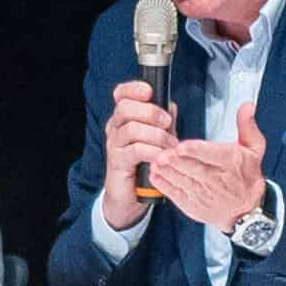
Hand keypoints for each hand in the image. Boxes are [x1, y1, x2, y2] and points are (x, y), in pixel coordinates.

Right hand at [99, 80, 173, 225]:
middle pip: (125, 108)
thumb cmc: (144, 164)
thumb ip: (163, 122)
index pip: (121, 94)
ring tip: (170, 144)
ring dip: (156, 134)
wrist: (129, 197)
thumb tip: (171, 106)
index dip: (133, 88)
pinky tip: (161, 156)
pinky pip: (135, 150)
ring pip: (132, 128)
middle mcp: (115, 128)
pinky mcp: (117, 162)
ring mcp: (114, 145)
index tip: (149, 91)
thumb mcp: (156, 139)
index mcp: (124, 118)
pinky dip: (152, 151)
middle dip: (150, 111)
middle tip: (167, 122)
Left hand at [148, 115, 271, 234]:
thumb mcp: (255, 149)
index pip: (212, 155)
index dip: (196, 151)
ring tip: (155, 161)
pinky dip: (164, 185)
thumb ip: (247, 126)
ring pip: (182, 180)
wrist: (245, 209)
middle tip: (162, 153)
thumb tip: (247, 106)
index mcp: (231, 162)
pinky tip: (155, 174)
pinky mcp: (192, 204)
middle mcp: (216, 179)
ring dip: (167, 171)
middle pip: (193, 168)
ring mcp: (203, 193)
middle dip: (176, 161)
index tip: (182, 146)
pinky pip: (175, 194)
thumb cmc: (247, 175)